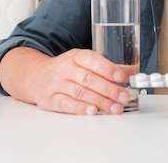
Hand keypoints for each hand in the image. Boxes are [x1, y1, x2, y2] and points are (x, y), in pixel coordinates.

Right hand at [0, 47, 130, 114]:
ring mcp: (56, 84)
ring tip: (115, 108)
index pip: (91, 60)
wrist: (35, 76)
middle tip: (124, 97)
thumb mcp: (82, 62)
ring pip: (80, 92)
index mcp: (75, 56)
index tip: (121, 77)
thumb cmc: (65, 70)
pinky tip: (92, 111)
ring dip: (100, 101)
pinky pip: (66, 103)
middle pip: (88, 78)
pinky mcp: (50, 99)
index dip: (107, 68)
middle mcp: (65, 68)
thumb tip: (133, 73)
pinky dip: (80, 108)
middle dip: (109, 89)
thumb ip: (105, 68)